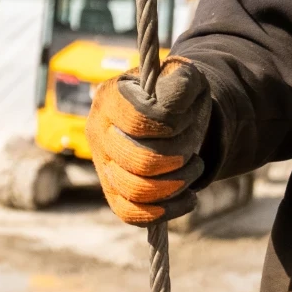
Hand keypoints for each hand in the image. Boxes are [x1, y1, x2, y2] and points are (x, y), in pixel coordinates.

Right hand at [86, 59, 211, 224]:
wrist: (173, 117)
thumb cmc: (176, 96)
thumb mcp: (185, 78)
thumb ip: (181, 81)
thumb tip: (171, 98)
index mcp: (110, 98)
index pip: (137, 120)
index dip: (170, 125)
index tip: (185, 119)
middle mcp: (97, 131)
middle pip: (139, 160)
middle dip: (179, 157)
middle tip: (193, 147)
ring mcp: (102, 165)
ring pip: (135, 190)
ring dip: (177, 183)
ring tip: (194, 168)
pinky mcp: (111, 192)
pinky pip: (130, 213)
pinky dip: (165, 211)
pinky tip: (188, 197)